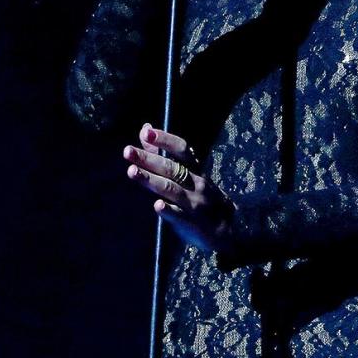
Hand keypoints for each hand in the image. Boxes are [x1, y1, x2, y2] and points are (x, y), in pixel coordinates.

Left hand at [124, 123, 234, 252]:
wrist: (230, 227)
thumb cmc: (202, 197)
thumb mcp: (189, 175)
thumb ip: (164, 154)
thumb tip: (145, 130)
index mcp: (195, 170)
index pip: (181, 150)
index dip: (165, 140)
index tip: (147, 132)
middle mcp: (196, 183)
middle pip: (171, 168)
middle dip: (149, 159)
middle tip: (128, 151)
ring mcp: (194, 202)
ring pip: (171, 189)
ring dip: (151, 180)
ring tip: (132, 172)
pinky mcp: (191, 223)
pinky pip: (179, 215)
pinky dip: (169, 210)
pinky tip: (157, 205)